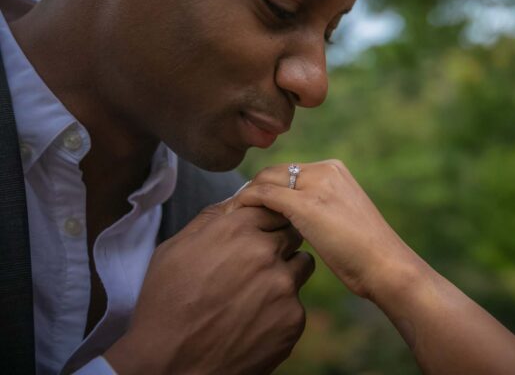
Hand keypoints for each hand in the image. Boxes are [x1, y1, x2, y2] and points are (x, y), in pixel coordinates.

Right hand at [104, 195, 313, 374]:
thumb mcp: (175, 248)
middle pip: (292, 232)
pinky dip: (281, 308)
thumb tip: (235, 201)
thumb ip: (211, 218)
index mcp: (236, 229)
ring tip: (256, 291)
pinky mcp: (293, 319)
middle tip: (256, 262)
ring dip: (286, 271)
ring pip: (302, 264)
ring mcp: (283, 287)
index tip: (257, 231)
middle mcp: (265, 252)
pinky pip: (297, 302)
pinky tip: (253, 320)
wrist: (171, 365)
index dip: (265, 219)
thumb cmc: (166, 304)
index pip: (272, 207)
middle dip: (278, 242)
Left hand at [236, 160, 421, 301]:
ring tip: (228, 218)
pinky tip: (234, 220)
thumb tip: (293, 220)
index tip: (250, 207)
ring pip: (265, 180)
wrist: (386, 265)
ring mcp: (316, 185)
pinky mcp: (306, 204)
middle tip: (232, 212)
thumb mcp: (342, 219)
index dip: (266, 188)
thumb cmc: (366, 254)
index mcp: (335, 170)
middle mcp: (326, 169)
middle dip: (252, 189)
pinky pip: (264, 195)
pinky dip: (245, 204)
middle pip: (274, 172)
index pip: (288, 172)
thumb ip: (321, 209)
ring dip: (245, 196)